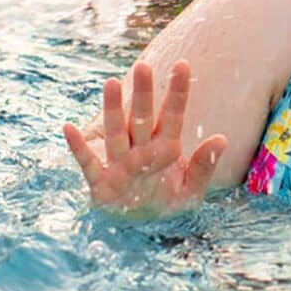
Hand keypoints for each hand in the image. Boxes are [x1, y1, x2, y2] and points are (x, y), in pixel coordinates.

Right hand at [61, 60, 226, 214]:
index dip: (177, 91)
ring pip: (116, 132)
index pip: (172, 115)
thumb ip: (204, 166)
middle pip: (141, 117)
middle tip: (143, 66)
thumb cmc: (165, 201)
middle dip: (142, 93)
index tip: (183, 64)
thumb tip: (222, 139)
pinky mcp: (101, 182)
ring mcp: (119, 163)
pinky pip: (88, 162)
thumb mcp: (191, 191)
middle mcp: (141, 150)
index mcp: (165, 148)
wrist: (139, 226)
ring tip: (110, 84)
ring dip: (112, 110)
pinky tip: (69, 128)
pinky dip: (78, 147)